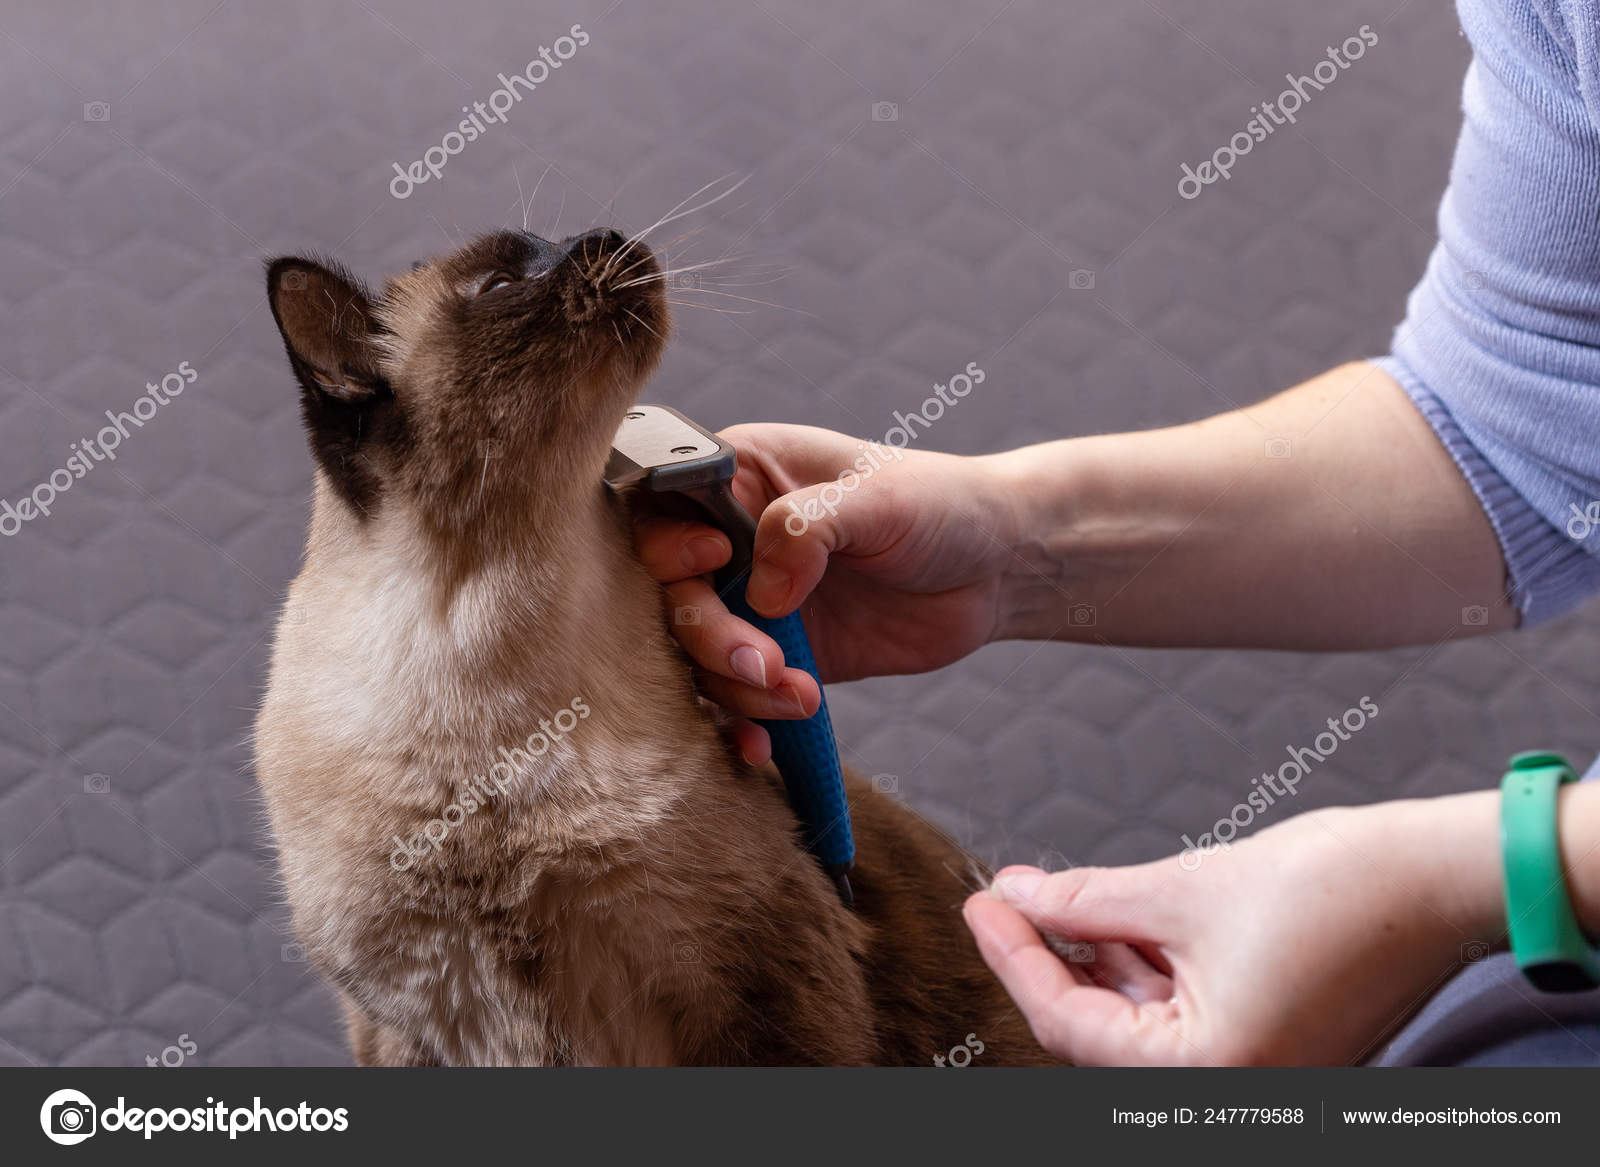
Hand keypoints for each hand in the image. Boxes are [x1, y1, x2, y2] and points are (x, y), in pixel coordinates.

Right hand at [631, 423, 1019, 760]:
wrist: (997, 569)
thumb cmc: (938, 505)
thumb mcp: (876, 499)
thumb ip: (808, 528)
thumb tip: (760, 592)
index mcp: (739, 475)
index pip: (662, 507)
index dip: (669, 543)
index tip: (717, 561)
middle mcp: (731, 540)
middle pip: (669, 593)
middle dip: (709, 636)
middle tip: (765, 662)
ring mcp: (751, 602)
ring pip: (698, 654)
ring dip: (736, 687)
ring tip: (799, 693)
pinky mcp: (779, 656)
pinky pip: (736, 695)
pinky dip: (742, 723)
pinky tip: (764, 742)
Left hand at [962, 794, 1504, 1064]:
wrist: (1439, 876)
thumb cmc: (1337, 888)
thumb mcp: (1182, 891)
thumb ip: (1087, 901)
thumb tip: (1019, 895)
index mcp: (1208, 1073)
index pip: (1070, 1025)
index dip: (1013, 957)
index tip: (980, 903)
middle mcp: (1232, 1087)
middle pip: (1100, 1031)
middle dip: (1050, 958)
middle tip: (1005, 897)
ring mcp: (1255, 1067)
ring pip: (1138, 1019)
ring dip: (1094, 957)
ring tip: (1056, 895)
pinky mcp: (1271, 1038)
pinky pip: (1182, 1012)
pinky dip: (1143, 965)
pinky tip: (1112, 915)